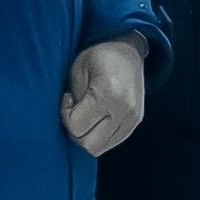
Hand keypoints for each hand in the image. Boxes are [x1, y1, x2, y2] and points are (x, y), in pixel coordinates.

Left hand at [60, 36, 147, 155]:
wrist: (127, 50)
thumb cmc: (98, 56)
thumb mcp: (78, 70)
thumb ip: (74, 100)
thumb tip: (70, 123)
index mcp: (108, 93)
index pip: (76, 127)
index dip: (65, 115)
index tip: (67, 98)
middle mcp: (124, 110)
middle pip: (88, 145)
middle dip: (75, 132)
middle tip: (74, 111)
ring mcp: (132, 119)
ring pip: (99, 149)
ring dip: (86, 136)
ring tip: (85, 114)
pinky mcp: (135, 123)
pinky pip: (110, 144)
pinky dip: (98, 136)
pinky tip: (95, 118)